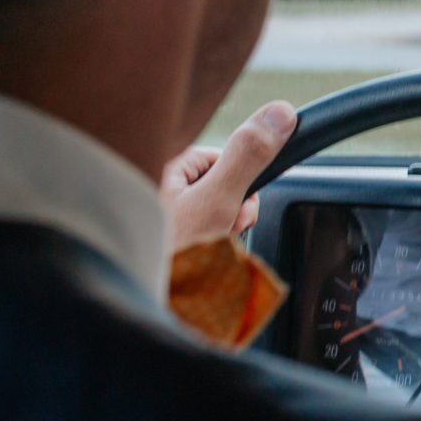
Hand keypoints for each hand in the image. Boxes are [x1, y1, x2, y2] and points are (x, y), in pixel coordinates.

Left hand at [160, 101, 295, 250]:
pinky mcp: (151, 241)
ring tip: (200, 253)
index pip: (219, 159)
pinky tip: (190, 263)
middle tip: (218, 233)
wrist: (141, 308)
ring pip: (204, 214)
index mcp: (156, 166)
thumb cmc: (167, 257)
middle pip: (214, 188)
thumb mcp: (217, 200)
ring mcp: (148, 215)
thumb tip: (279, 112)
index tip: (236, 206)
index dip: (239, 184)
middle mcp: (146, 186)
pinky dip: (198, 249)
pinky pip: (190, 236)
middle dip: (227, 213)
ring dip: (215, 234)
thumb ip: (248, 156)